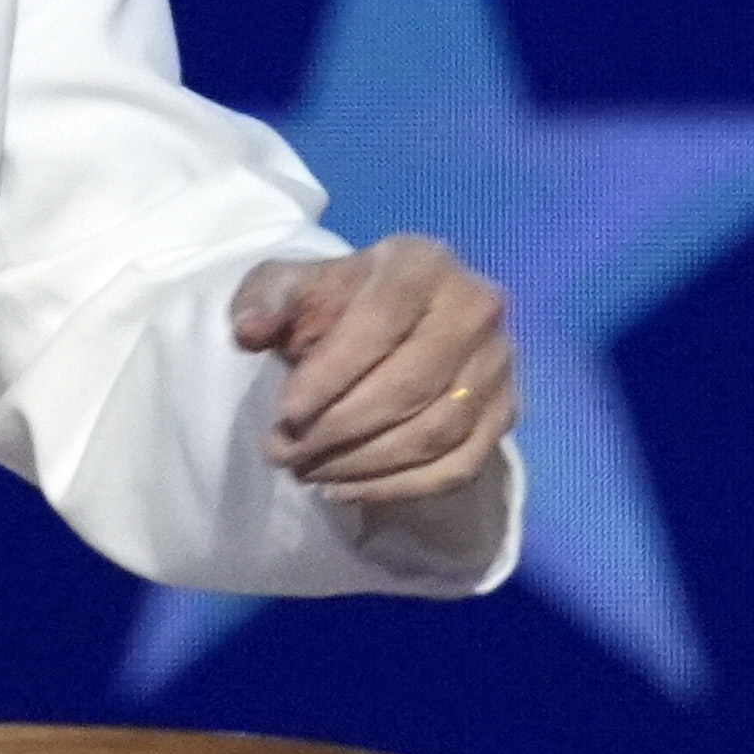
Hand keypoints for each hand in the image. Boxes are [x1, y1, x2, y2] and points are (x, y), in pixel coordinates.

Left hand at [229, 234, 517, 506]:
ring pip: (433, 432)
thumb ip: (264, 301)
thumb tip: (248, 331)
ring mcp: (499, 365)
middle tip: (283, 452)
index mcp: (421, 263)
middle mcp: (476, 309)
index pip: (380, 324)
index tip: (283, 414)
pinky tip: (344, 490)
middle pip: (409, 386)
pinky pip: (457, 467)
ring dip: (362, 464)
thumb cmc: (331, 303)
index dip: (329, 375)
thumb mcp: (289, 287)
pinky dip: (397, 488)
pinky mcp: (505, 413)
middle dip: (337, 429)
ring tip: (306, 472)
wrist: (383, 323)